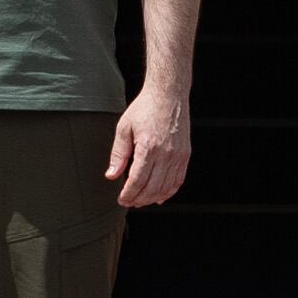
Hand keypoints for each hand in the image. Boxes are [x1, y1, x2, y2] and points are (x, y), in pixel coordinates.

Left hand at [107, 85, 190, 209]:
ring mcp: (178, 155)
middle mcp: (166, 154)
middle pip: (152, 188)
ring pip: (166, 187)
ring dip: (153, 198)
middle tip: (129, 202)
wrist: (168, 95)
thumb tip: (111, 175)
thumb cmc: (145, 108)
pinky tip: (160, 196)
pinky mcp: (185, 155)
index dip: (128, 194)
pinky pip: (178, 180)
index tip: (122, 199)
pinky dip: (169, 191)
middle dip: (139, 199)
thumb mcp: (124, 128)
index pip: (137, 180)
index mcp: (149, 147)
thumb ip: (118, 154)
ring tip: (141, 200)